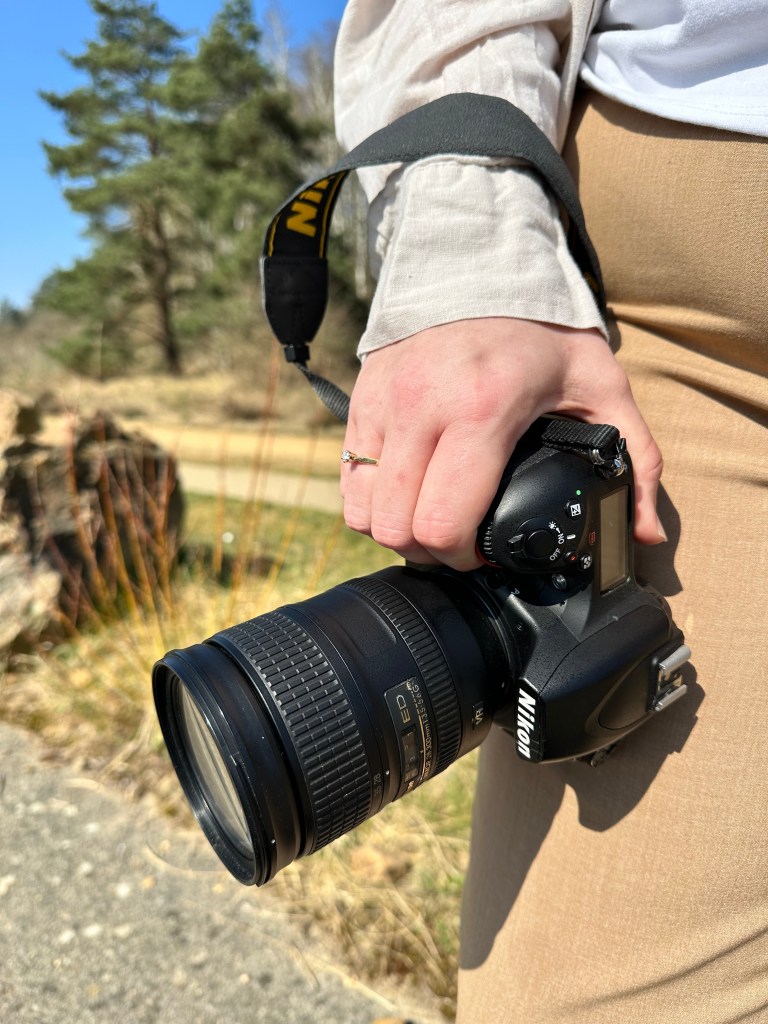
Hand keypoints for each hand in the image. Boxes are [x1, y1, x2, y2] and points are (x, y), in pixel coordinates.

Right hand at [341, 318, 664, 568]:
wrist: (481, 267)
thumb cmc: (543, 333)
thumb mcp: (603, 387)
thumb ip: (638, 461)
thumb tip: (644, 533)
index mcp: (483, 411)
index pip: (444, 522)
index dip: (462, 558)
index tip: (484, 555)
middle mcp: (422, 409)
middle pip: (397, 528)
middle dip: (427, 551)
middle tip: (457, 543)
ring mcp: (384, 404)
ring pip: (363, 510)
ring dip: (394, 529)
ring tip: (428, 519)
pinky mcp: (361, 400)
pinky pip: (348, 477)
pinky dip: (371, 499)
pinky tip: (405, 491)